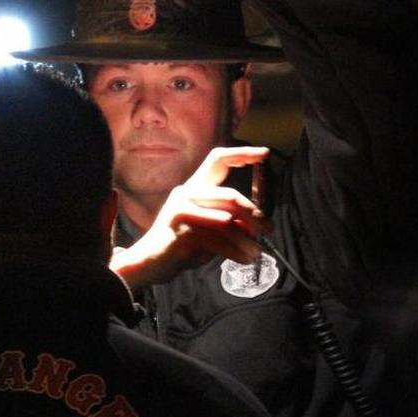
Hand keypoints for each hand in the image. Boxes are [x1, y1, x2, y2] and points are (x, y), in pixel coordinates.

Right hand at [111, 146, 272, 288]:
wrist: (149, 263)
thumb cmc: (181, 245)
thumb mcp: (208, 228)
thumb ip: (229, 219)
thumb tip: (259, 221)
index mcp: (193, 187)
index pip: (217, 159)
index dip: (242, 153)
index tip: (265, 153)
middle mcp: (187, 194)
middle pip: (231, 196)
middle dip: (255, 214)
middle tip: (268, 229)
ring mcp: (182, 212)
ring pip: (228, 221)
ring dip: (246, 240)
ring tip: (255, 252)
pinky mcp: (182, 233)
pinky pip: (219, 241)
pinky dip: (236, 251)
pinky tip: (244, 259)